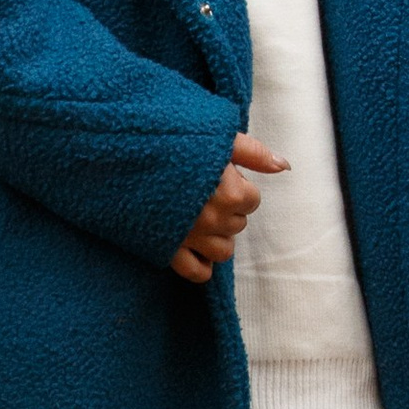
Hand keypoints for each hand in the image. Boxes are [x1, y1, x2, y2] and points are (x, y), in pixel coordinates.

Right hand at [171, 134, 286, 282]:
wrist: (124, 151)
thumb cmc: (174, 139)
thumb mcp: (217, 137)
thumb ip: (253, 152)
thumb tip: (284, 166)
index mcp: (229, 193)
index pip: (252, 200)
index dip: (238, 186)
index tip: (219, 175)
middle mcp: (213, 220)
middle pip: (238, 225)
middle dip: (228, 209)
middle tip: (205, 190)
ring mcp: (190, 237)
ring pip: (223, 251)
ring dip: (218, 236)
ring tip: (201, 216)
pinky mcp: (167, 248)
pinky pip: (196, 271)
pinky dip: (201, 265)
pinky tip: (196, 248)